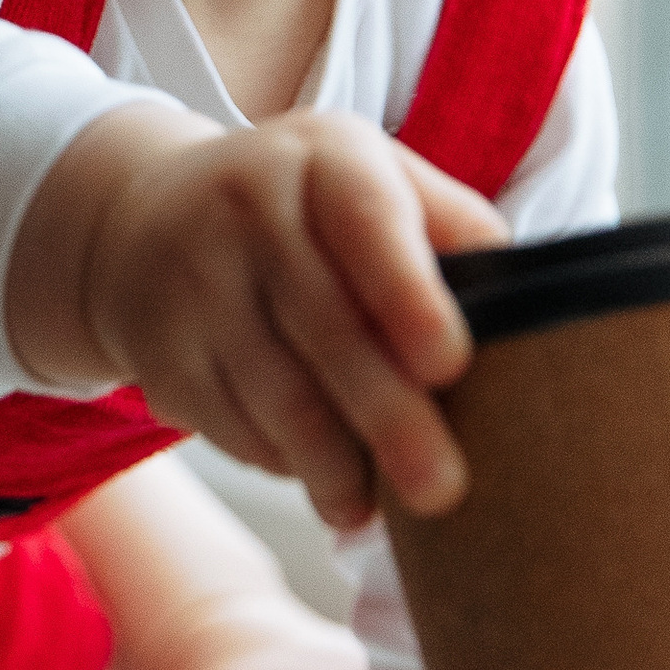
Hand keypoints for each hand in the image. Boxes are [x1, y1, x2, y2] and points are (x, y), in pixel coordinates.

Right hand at [11, 103, 505, 529]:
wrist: (139, 215)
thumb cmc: (303, 208)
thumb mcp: (372, 178)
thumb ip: (451, 227)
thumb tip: (530, 304)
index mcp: (323, 160)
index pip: (367, 225)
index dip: (408, 297)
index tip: (450, 365)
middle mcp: (246, 210)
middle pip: (324, 328)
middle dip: (388, 418)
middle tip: (441, 489)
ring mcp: (192, 283)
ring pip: (273, 395)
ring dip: (331, 466)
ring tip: (373, 509)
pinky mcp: (158, 352)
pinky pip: (232, 425)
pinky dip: (283, 463)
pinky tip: (320, 477)